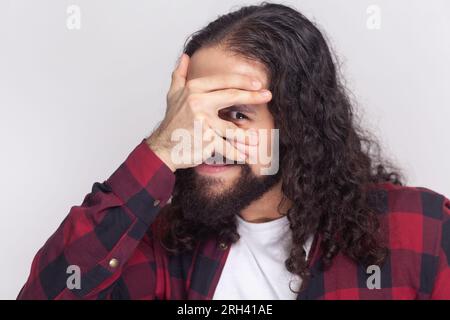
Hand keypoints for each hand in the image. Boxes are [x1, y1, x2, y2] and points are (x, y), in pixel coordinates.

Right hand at [146, 53, 271, 171]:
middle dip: (253, 95)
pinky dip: (237, 152)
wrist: (162, 147)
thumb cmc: (171, 121)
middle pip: (231, 96)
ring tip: (259, 138)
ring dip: (247, 133)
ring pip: (231, 126)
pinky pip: (226, 146)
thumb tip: (185, 57)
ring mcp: (202, 122)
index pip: (223, 81)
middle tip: (268, 95)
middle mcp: (198, 102)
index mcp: (193, 89)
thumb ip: (180, 74)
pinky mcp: (205, 140)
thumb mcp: (173, 94)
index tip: (258, 83)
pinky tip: (248, 156)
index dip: (242, 81)